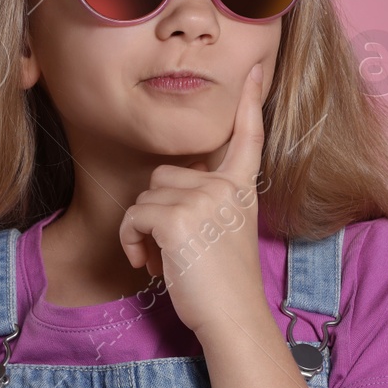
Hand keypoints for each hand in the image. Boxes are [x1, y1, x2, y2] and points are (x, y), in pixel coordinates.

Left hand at [119, 62, 268, 340]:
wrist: (233, 319)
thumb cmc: (224, 288)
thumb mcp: (225, 234)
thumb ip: (208, 204)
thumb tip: (166, 191)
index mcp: (241, 190)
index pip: (248, 137)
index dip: (250, 102)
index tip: (256, 68)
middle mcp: (225, 187)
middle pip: (165, 176)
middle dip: (157, 213)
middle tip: (172, 252)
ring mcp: (203, 199)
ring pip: (145, 196)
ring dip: (142, 231)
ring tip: (163, 261)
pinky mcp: (177, 217)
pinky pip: (133, 216)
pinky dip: (131, 242)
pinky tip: (149, 265)